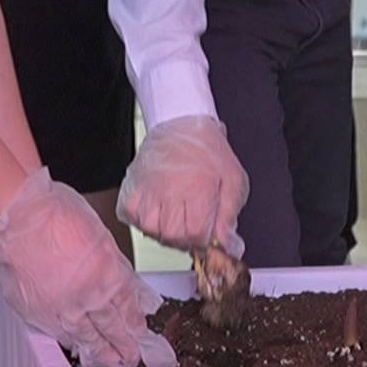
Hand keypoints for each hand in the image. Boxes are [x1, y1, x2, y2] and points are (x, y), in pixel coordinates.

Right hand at [0, 168, 176, 366]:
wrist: (15, 216)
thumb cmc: (54, 214)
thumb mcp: (100, 234)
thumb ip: (118, 266)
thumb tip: (134, 287)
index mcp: (108, 275)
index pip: (128, 309)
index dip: (136, 324)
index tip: (140, 333)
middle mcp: (87, 298)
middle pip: (112, 329)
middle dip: (124, 346)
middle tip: (130, 356)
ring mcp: (61, 309)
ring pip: (87, 339)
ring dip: (101, 352)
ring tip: (111, 360)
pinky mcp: (37, 313)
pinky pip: (59, 336)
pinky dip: (72, 344)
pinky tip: (78, 346)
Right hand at [118, 115, 248, 255]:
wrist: (181, 121)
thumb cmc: (208, 150)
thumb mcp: (233, 180)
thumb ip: (229, 215)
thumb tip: (225, 245)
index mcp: (198, 187)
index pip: (196, 233)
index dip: (203, 240)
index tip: (205, 235)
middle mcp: (170, 189)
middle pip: (173, 236)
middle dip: (185, 239)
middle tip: (191, 228)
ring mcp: (148, 187)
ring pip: (151, 230)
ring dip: (164, 232)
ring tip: (175, 219)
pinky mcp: (133, 185)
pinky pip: (133, 217)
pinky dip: (143, 220)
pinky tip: (157, 211)